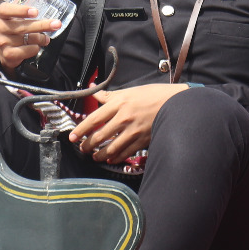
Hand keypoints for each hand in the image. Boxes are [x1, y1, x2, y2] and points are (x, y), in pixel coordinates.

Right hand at [0, 0, 62, 72]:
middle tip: (56, 24)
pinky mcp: (7, 54)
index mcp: (1, 13)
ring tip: (46, 37)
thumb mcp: (22, 9)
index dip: (21, 10)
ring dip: (41, 38)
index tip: (35, 11)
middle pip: (22, 26)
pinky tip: (36, 46)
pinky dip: (35, 48)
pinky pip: (27, 51)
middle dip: (42, 25)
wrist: (7, 50)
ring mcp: (2, 41)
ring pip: (28, 39)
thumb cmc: (16, 24)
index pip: (7, 9)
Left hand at [69, 84, 190, 162]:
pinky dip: (116, 157)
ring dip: (99, 154)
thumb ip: (109, 95)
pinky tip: (110, 159)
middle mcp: (124, 118)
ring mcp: (133, 131)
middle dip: (88, 145)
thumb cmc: (152, 94)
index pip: (93, 118)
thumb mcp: (130, 91)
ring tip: (94, 157)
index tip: (72, 137)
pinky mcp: (142, 140)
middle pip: (100, 136)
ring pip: (111, 147)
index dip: (80, 130)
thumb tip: (92, 90)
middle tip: (82, 149)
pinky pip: (125, 152)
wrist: (176, 104)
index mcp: (119, 103)